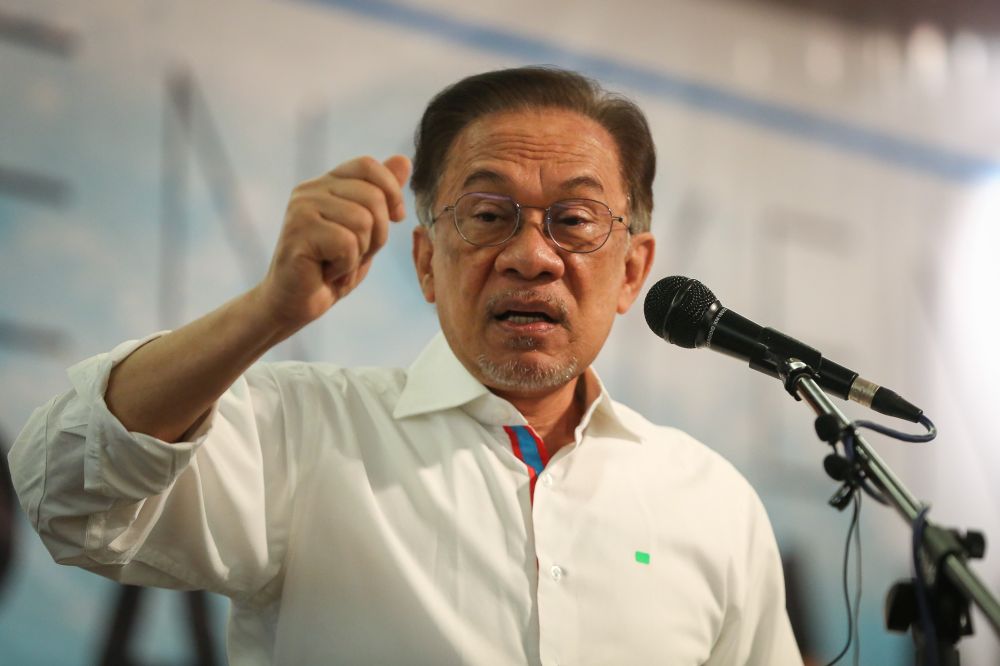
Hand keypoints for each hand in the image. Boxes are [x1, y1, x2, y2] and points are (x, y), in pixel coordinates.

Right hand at [258, 154, 410, 331]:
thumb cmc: (330, 269)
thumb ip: (382, 195)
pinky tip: (326, 272)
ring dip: (360, 253)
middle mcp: (310, 190)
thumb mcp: (365, 230)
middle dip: (377, 234)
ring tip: (338, 263)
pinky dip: (345, 266)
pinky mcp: (298, 232)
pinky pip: (347, 244)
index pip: (367, 165)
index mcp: (326, 184)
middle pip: (373, 196)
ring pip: (363, 221)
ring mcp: (301, 209)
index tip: (395, 218)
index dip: (391, 191)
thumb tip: (404, 159)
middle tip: (353, 254)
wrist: (294, 304)